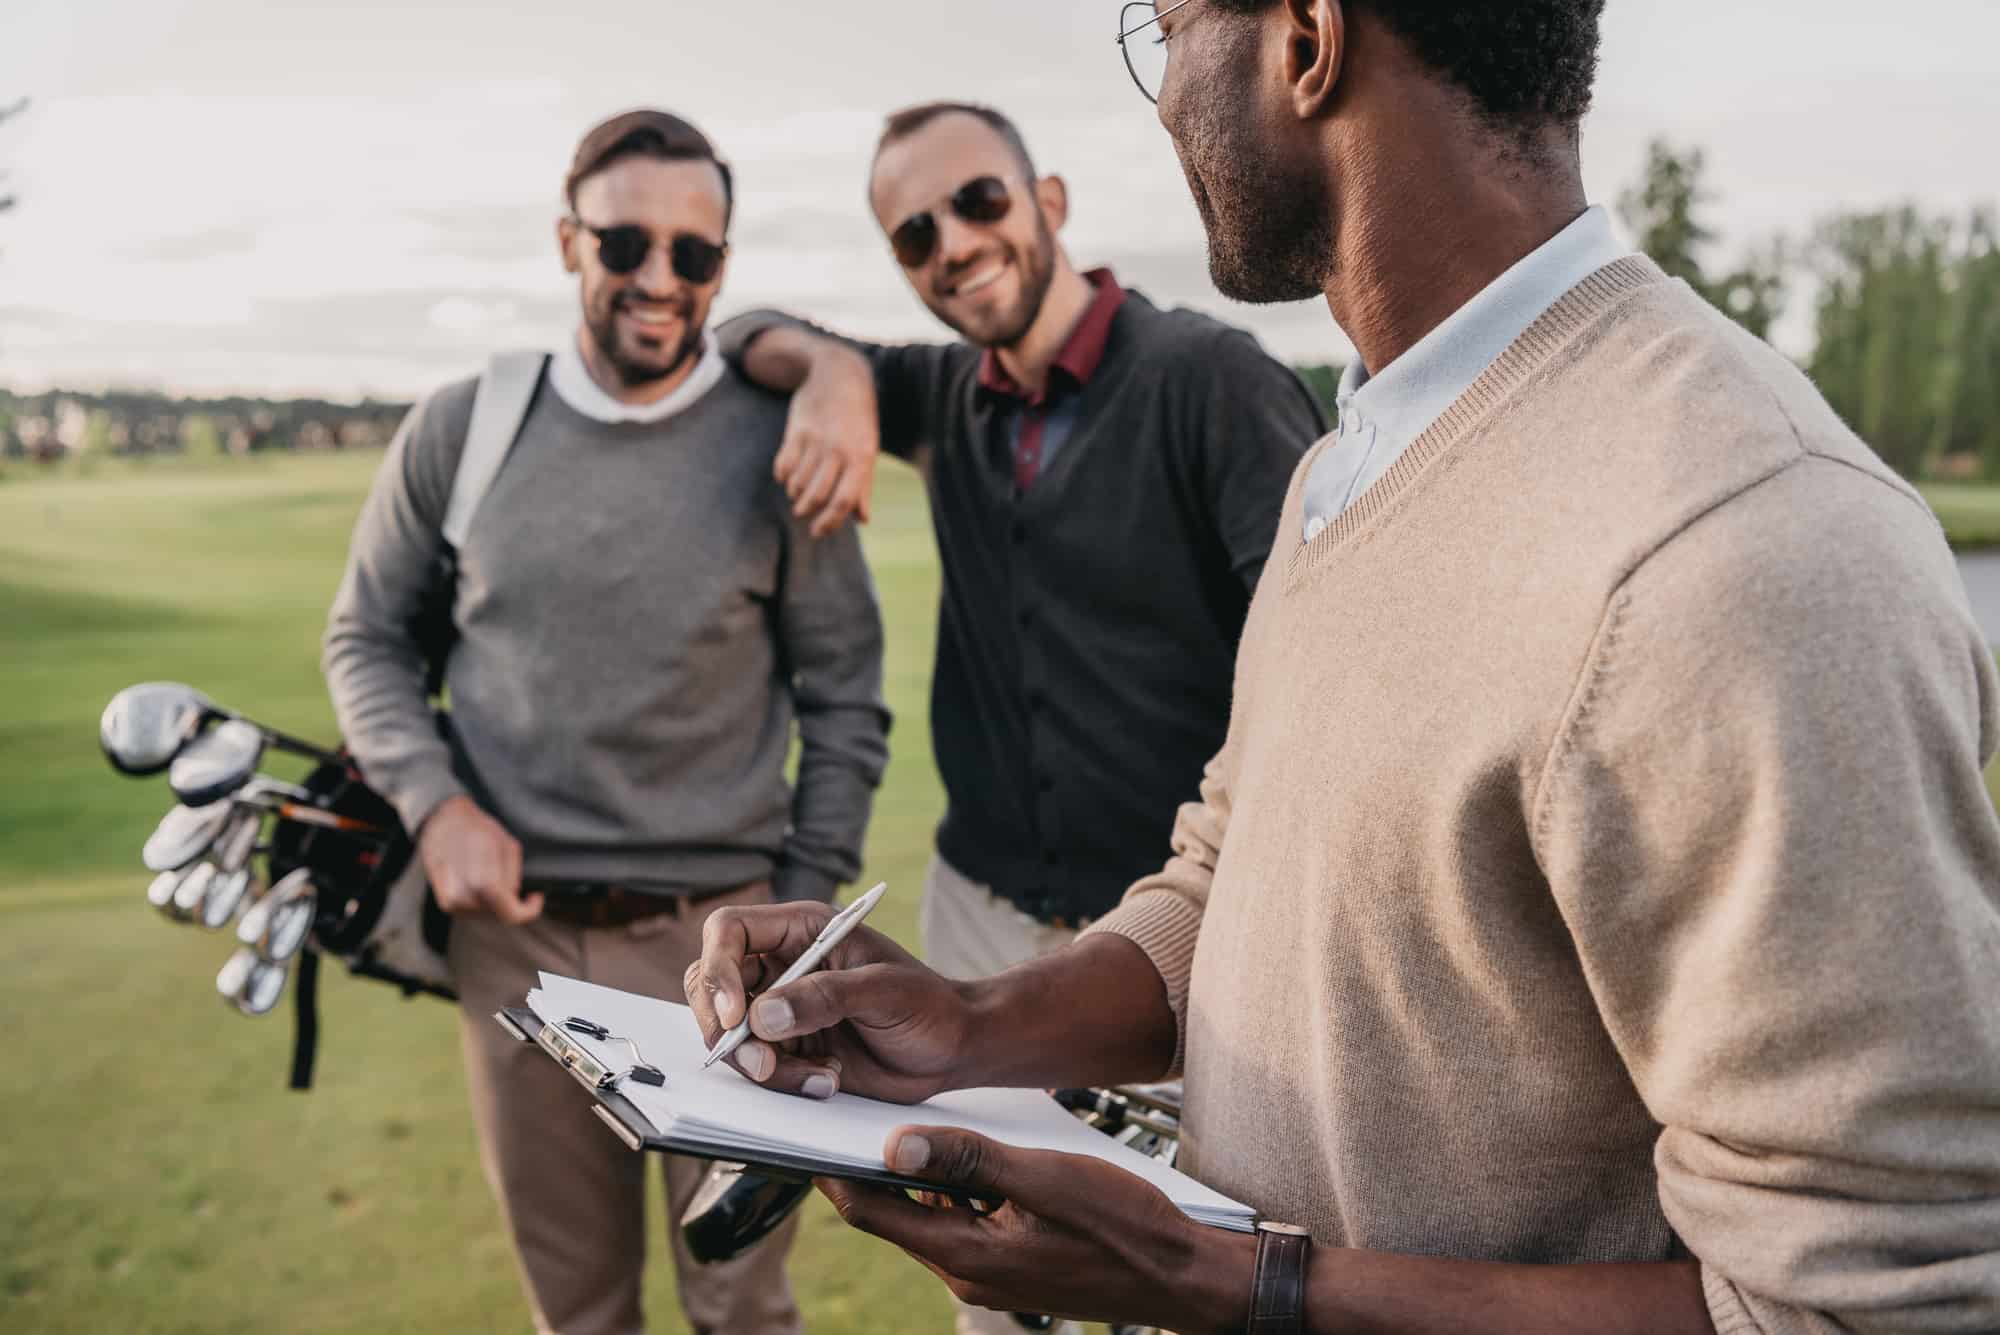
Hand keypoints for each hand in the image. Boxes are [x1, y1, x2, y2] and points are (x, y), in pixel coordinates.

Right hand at [417, 795, 539, 922]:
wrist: (441, 823)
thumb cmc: (477, 829)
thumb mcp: (508, 845)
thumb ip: (514, 876)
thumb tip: (515, 895)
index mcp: (483, 883)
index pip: (511, 913)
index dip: (529, 909)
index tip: (536, 896)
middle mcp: (465, 897)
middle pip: (500, 913)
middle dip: (512, 900)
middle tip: (511, 877)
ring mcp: (453, 902)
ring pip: (488, 913)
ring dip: (496, 901)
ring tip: (491, 873)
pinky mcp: (446, 904)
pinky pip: (474, 910)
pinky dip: (482, 900)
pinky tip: (481, 880)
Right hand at [684, 901, 975, 1102]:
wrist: (953, 1050)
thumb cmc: (930, 1006)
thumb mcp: (884, 991)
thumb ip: (824, 997)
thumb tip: (760, 1017)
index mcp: (802, 930)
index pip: (729, 931)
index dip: (719, 970)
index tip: (737, 1017)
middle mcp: (782, 965)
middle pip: (711, 985)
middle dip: (725, 1029)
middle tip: (764, 1065)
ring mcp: (780, 1009)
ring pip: (728, 1034)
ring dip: (763, 1065)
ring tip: (824, 1075)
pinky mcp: (787, 1048)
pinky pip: (756, 1067)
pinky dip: (784, 1082)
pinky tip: (829, 1079)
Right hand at [774, 342, 878, 537]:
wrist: (839, 376)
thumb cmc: (857, 421)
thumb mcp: (867, 450)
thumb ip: (863, 486)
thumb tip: (862, 520)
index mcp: (861, 458)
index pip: (844, 500)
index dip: (830, 522)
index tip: (817, 532)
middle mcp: (839, 450)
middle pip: (817, 495)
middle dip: (806, 511)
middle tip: (803, 513)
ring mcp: (816, 440)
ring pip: (798, 482)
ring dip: (795, 493)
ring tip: (798, 492)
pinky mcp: (796, 431)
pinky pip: (783, 465)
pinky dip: (783, 477)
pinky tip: (788, 476)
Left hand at [818, 1127, 1252, 1333]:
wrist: (1183, 1275)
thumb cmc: (1124, 1224)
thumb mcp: (1045, 1177)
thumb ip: (970, 1160)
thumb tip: (894, 1144)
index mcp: (966, 1255)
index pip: (874, 1212)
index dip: (835, 1172)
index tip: (806, 1130)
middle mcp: (967, 1273)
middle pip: (896, 1213)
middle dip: (871, 1166)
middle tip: (846, 1111)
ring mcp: (991, 1273)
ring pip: (931, 1216)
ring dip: (918, 1174)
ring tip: (905, 1123)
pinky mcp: (1012, 1266)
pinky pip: (965, 1223)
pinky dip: (954, 1189)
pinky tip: (968, 1154)